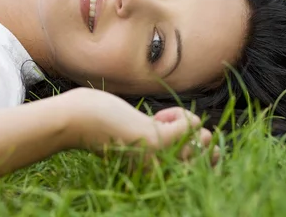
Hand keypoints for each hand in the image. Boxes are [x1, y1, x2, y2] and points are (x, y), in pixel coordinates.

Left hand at [61, 87, 217, 162]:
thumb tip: (198, 131)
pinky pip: (191, 126)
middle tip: (175, 126)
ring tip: (166, 119)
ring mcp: (159, 157)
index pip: (199, 169)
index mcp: (155, 171)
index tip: (176, 133)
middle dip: (203, 137)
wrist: (76, 121)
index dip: (200, 147)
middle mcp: (160, 170)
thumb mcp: (136, 134)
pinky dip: (181, 115)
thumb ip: (160, 137)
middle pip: (209, 157)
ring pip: (205, 141)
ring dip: (190, 123)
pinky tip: (161, 114)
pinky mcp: (154, 141)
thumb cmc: (103, 122)